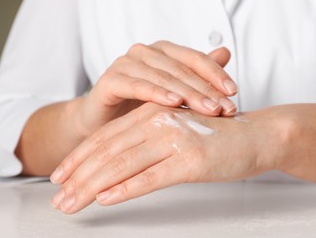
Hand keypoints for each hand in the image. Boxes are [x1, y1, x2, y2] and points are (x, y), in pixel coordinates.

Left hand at [50, 102, 272, 213]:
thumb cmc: (217, 134)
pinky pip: (150, 177)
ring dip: (92, 187)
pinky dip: (124, 189)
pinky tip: (104, 200)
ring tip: (71, 204)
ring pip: (122, 165)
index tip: (60, 176)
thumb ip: (148, 140)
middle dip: (78, 176)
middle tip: (58, 198)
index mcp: (152, 112)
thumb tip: (119, 165)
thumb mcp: (177, 129)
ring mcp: (174, 139)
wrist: (258, 134)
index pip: (106, 137)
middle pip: (107, 151)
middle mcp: (158, 121)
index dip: (79, 157)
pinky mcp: (190, 160)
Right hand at [76, 41, 237, 135]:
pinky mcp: (109, 80)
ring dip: (187, 93)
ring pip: (162, 76)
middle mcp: (144, 53)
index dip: (215, 73)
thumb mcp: (173, 93)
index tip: (234, 93)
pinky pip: (136, 85)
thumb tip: (225, 52)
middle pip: (181, 68)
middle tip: (225, 108)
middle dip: (205, 89)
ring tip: (208, 109)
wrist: (103, 124)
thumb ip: (196, 74)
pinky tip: (173, 103)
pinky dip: (156, 93)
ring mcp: (125, 64)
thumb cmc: (140, 107)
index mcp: (162, 52)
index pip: (194, 58)